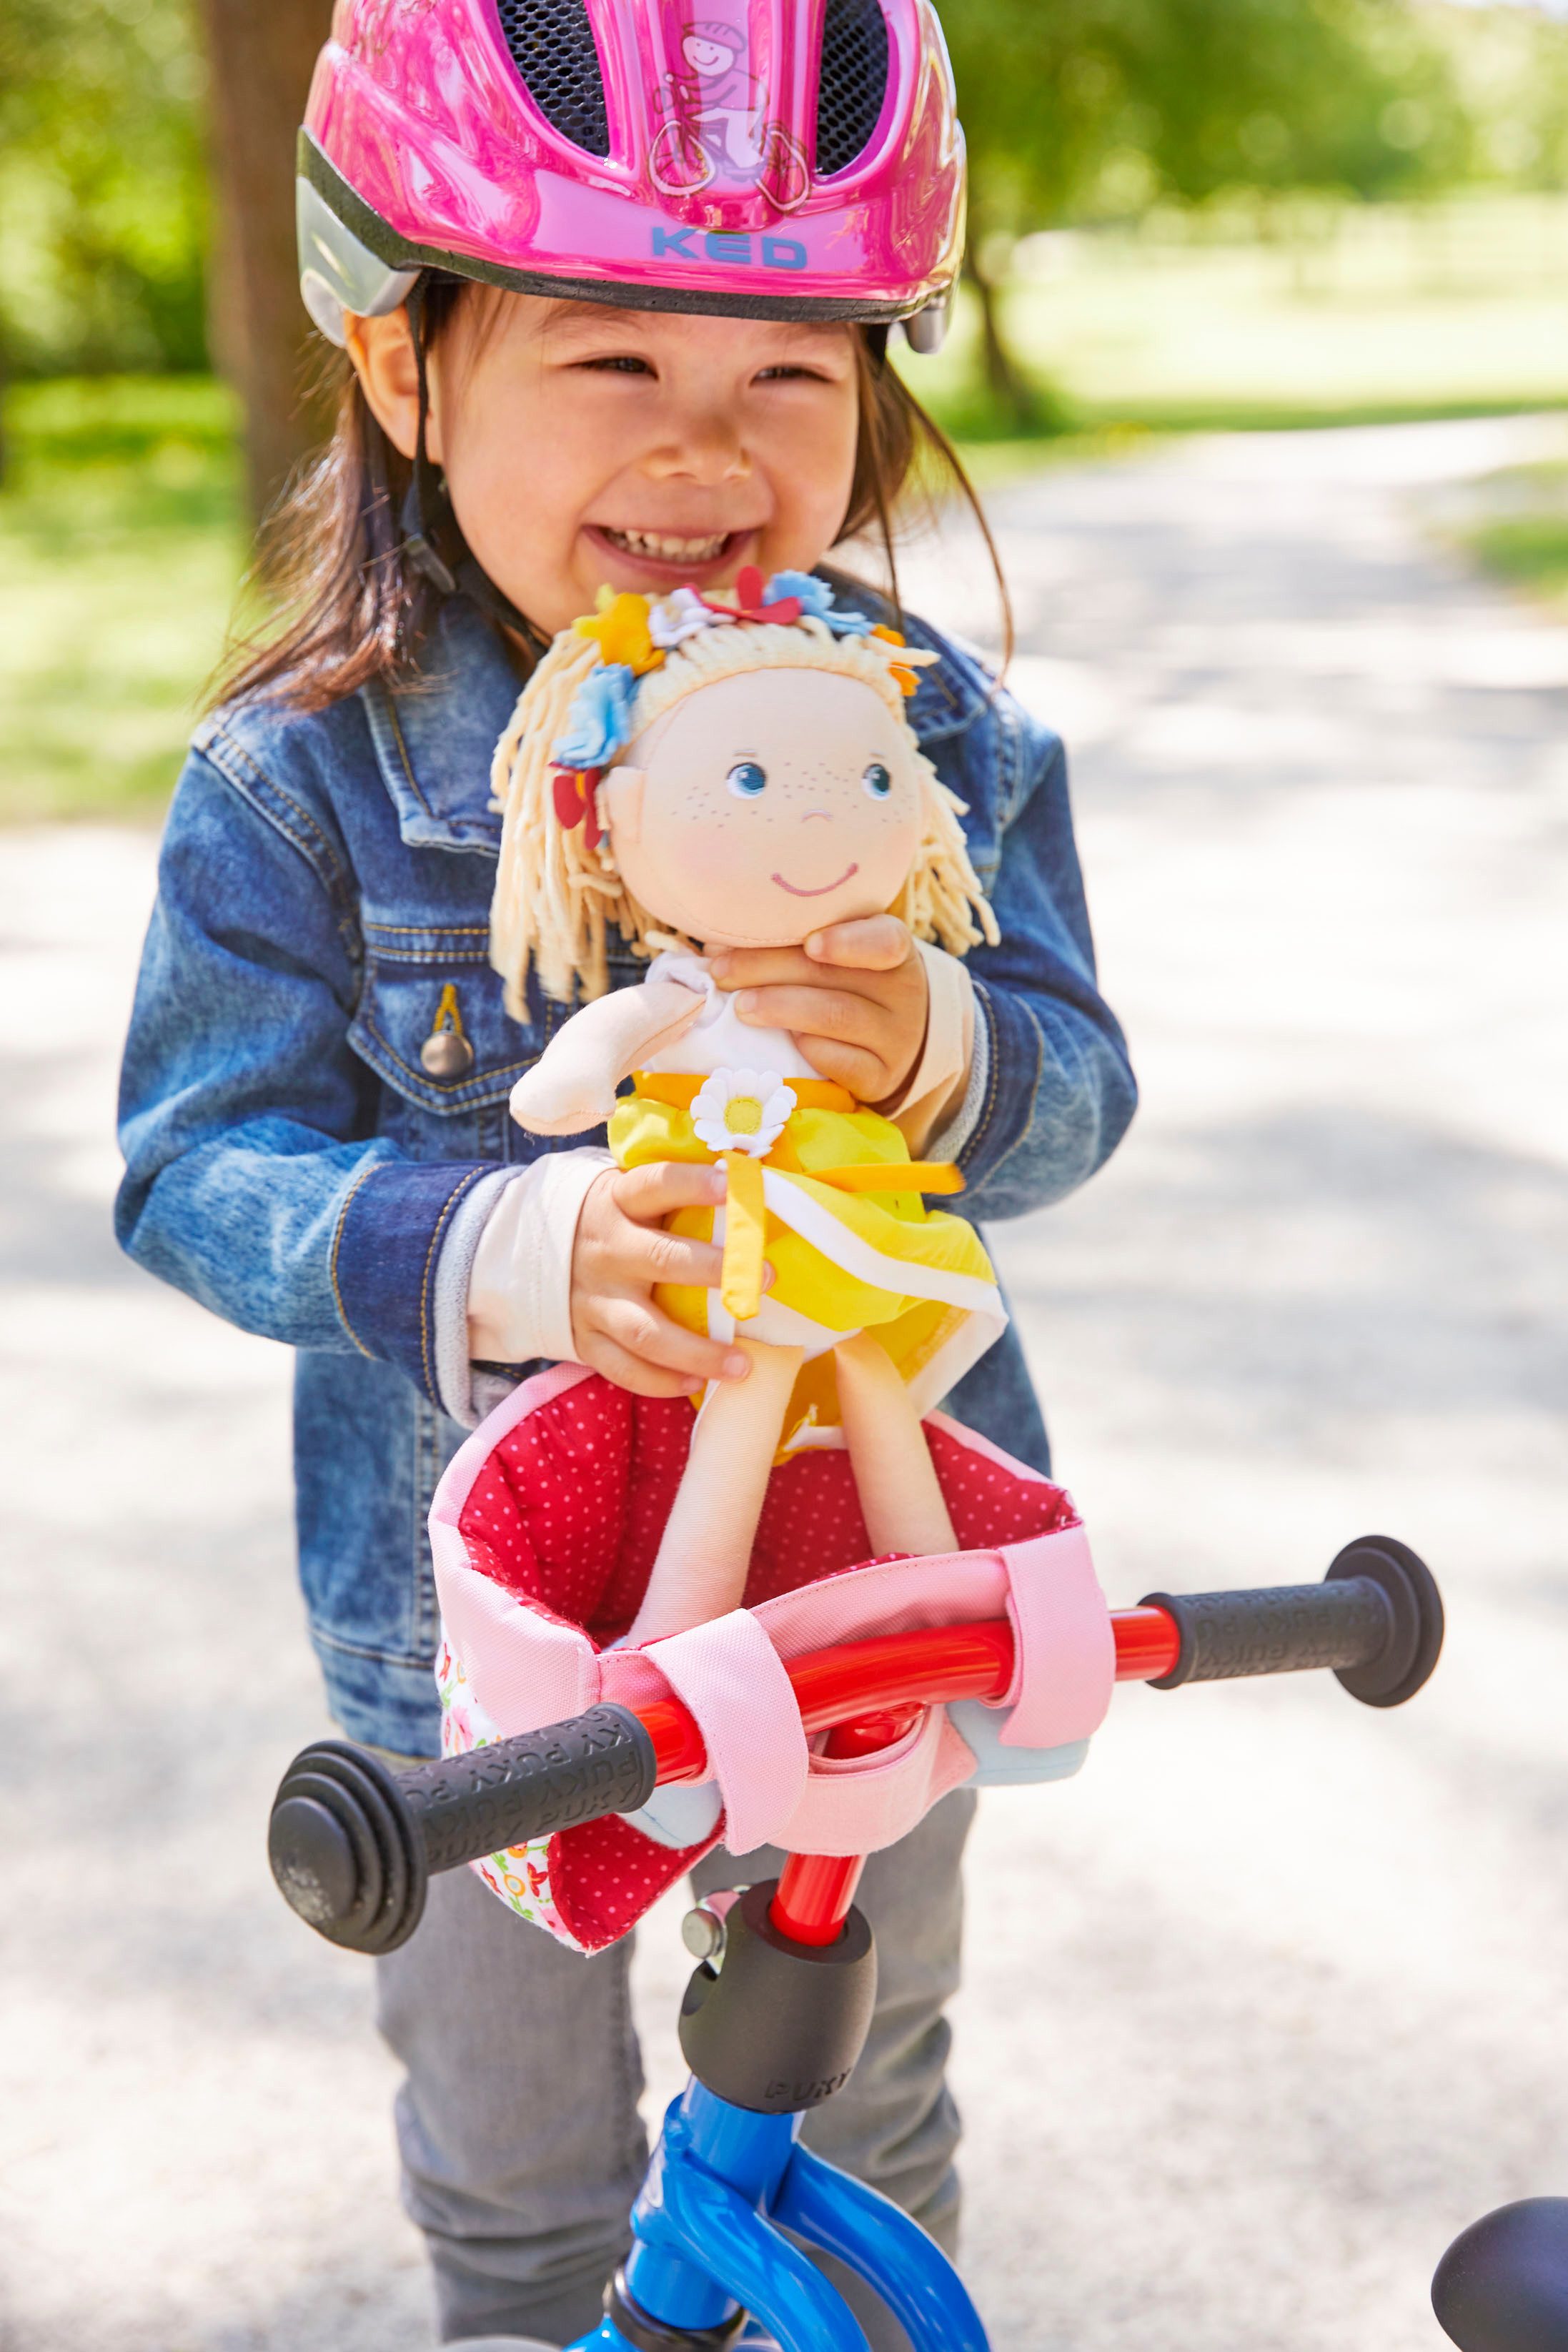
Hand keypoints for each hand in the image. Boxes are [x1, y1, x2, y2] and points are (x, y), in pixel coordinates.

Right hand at [571, 1162, 764, 1398]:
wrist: (534, 1252)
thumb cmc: (614, 1220)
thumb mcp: (630, 1194)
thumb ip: (676, 1195)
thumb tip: (753, 1185)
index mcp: (618, 1202)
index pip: (656, 1185)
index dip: (693, 1184)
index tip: (731, 1183)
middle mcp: (607, 1250)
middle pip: (660, 1259)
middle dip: (715, 1271)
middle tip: (767, 1278)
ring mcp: (594, 1299)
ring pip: (644, 1331)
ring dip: (696, 1352)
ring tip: (742, 1366)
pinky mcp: (585, 1338)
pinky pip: (623, 1368)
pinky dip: (660, 1381)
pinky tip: (697, 1384)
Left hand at [709, 915, 927, 1107]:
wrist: (892, 1043)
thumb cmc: (849, 986)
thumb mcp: (839, 957)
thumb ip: (793, 945)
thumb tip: (717, 947)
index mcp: (893, 949)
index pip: (883, 940)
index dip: (848, 941)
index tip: (810, 944)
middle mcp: (903, 992)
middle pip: (835, 976)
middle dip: (769, 969)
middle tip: (722, 971)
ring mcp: (896, 1038)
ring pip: (837, 1017)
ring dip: (781, 1009)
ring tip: (741, 1007)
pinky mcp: (881, 1077)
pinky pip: (844, 1063)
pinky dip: (810, 1050)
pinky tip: (784, 1043)